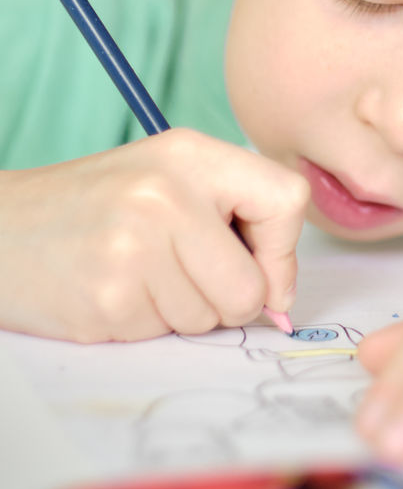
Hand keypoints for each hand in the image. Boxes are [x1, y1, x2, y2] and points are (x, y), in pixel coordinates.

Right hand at [0, 129, 308, 341]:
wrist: (1, 228)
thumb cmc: (94, 207)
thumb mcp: (167, 178)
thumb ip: (232, 219)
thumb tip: (282, 297)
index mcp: (192, 154)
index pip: (288, 198)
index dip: (282, 250)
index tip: (260, 269)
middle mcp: (168, 192)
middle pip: (251, 284)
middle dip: (227, 300)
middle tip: (181, 278)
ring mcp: (137, 245)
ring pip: (210, 318)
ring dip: (180, 312)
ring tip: (137, 276)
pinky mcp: (110, 297)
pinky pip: (163, 334)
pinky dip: (144, 324)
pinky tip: (113, 291)